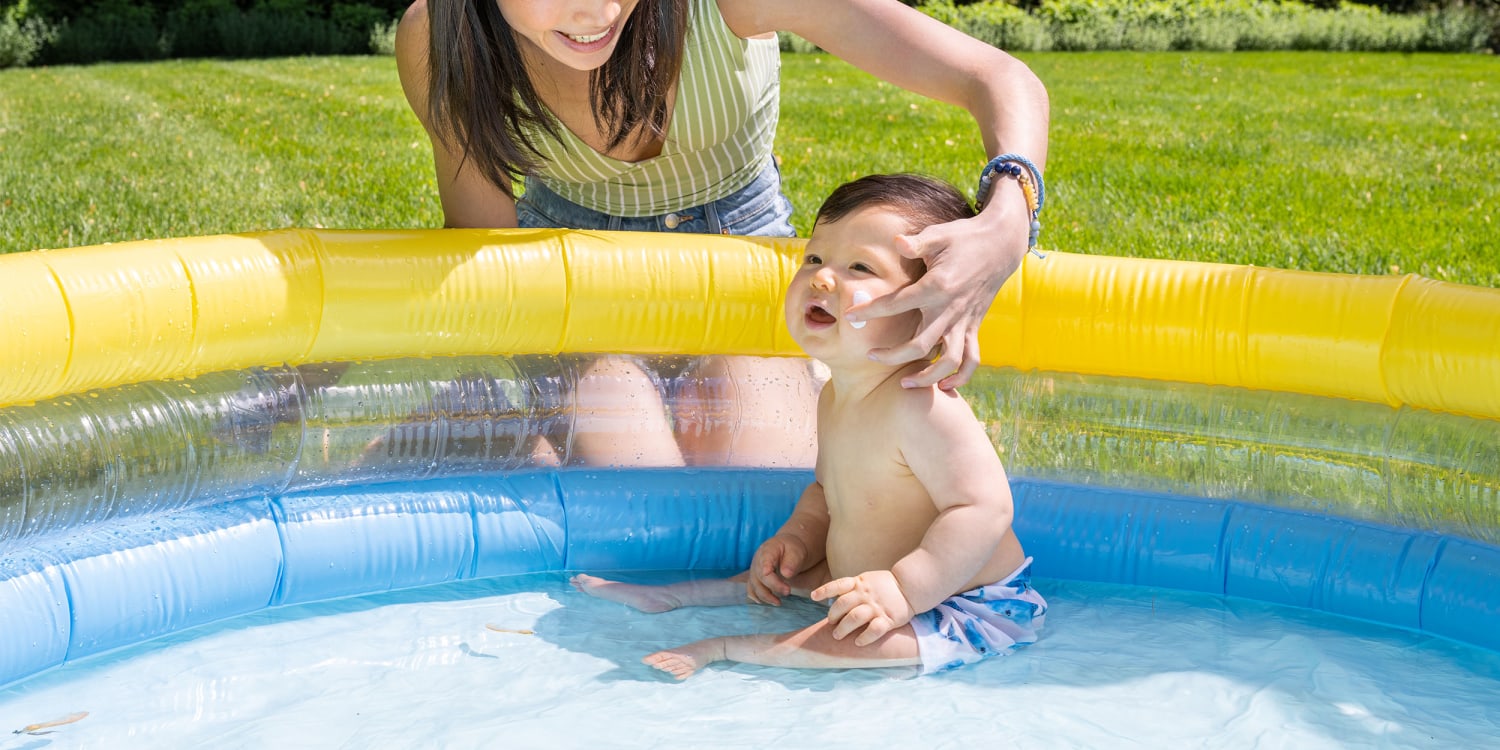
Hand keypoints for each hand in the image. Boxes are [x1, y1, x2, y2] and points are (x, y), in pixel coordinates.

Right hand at [747, 534, 809, 605]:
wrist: (787, 546)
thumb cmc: (792, 548)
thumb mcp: (797, 551)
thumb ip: (792, 562)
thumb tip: (786, 574)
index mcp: (767, 551)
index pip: (765, 566)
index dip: (772, 580)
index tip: (786, 589)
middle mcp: (757, 560)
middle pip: (759, 578)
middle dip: (773, 588)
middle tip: (788, 592)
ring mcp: (754, 569)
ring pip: (754, 586)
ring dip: (765, 596)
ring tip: (778, 602)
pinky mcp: (755, 578)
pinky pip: (751, 589)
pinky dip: (757, 597)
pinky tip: (768, 602)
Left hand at [811, 570, 915, 646]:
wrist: (911, 586)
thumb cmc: (886, 586)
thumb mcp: (867, 579)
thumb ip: (853, 587)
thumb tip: (833, 599)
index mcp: (860, 583)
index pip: (838, 585)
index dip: (824, 590)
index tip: (813, 597)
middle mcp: (866, 594)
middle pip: (843, 604)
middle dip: (833, 616)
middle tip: (831, 625)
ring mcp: (877, 606)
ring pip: (855, 618)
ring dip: (843, 628)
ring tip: (837, 636)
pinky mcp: (888, 619)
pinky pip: (874, 630)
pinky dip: (865, 637)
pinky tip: (858, 642)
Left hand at [845, 197, 1028, 389]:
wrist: (1000, 245)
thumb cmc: (963, 238)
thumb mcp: (939, 235)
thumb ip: (916, 243)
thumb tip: (896, 241)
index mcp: (936, 286)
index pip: (897, 303)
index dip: (870, 311)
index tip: (849, 316)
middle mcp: (950, 309)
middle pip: (920, 345)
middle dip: (892, 356)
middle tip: (871, 356)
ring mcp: (964, 321)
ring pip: (948, 361)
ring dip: (927, 377)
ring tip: (904, 384)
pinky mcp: (974, 326)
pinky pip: (971, 360)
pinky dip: (960, 377)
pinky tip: (943, 385)